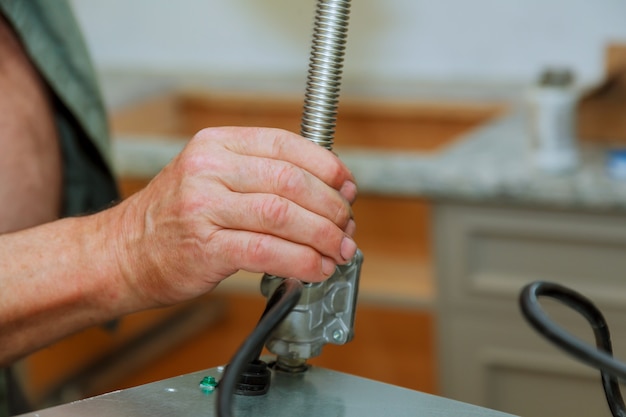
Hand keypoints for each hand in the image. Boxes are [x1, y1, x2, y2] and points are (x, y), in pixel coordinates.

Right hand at [112, 127, 357, 306]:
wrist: (121, 253)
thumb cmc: (173, 218)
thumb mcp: (210, 177)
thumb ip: (260, 176)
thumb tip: (323, 190)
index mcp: (216, 144)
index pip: (286, 144)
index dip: (326, 166)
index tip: (347, 186)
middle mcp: (209, 168)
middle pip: (291, 181)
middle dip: (331, 206)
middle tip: (347, 226)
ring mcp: (204, 206)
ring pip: (284, 215)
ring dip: (323, 236)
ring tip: (340, 250)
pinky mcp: (205, 247)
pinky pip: (268, 251)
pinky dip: (302, 261)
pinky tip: (317, 268)